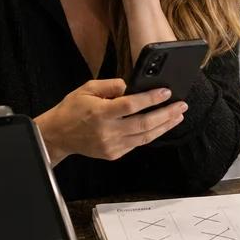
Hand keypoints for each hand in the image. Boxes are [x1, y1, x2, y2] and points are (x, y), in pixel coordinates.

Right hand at [34, 79, 187, 166]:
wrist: (57, 135)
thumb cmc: (72, 109)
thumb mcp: (87, 89)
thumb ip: (110, 86)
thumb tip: (132, 86)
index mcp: (99, 113)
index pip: (130, 105)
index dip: (151, 99)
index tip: (166, 92)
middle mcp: (107, 131)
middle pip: (144, 123)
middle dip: (166, 114)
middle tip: (182, 105)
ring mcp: (111, 145)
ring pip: (145, 136)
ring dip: (165, 126)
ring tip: (178, 115)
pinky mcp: (114, 153)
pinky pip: (137, 143)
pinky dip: (152, 133)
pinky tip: (162, 125)